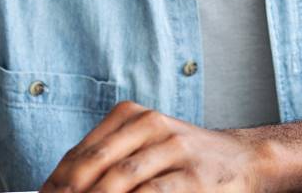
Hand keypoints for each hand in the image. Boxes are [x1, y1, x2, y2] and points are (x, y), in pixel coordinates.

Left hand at [39, 101, 267, 192]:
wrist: (244, 159)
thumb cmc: (184, 158)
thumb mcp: (145, 145)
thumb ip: (109, 162)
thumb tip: (64, 188)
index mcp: (131, 115)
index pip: (82, 152)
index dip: (57, 180)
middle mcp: (150, 125)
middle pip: (96, 163)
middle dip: (70, 191)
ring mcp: (174, 149)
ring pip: (121, 179)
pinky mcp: (194, 177)